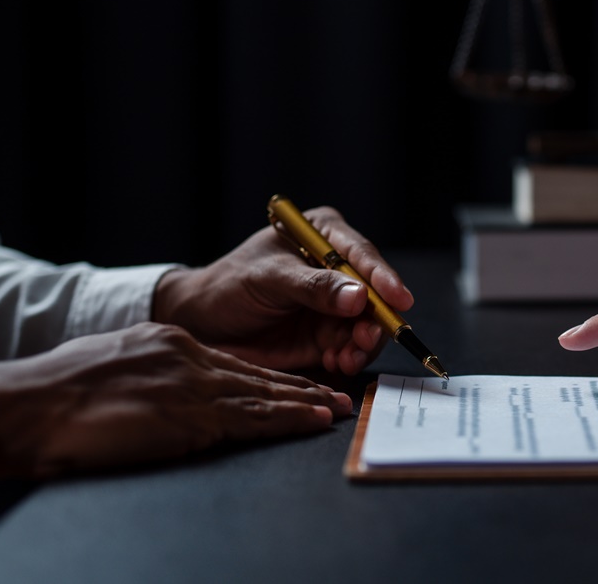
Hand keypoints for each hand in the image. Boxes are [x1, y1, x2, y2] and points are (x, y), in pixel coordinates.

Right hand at [0, 323, 352, 484]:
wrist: (30, 407)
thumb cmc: (56, 397)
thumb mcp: (112, 368)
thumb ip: (148, 375)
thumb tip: (162, 394)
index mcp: (168, 343)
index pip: (233, 362)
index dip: (271, 376)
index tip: (299, 384)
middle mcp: (187, 357)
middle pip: (257, 374)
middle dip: (301, 387)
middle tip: (338, 395)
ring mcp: (191, 385)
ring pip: (264, 394)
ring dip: (306, 403)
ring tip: (338, 408)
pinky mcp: (189, 415)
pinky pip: (252, 417)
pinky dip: (289, 418)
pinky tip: (314, 420)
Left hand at [153, 206, 413, 374]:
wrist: (200, 323)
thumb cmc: (228, 286)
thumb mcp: (268, 279)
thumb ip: (313, 287)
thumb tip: (359, 297)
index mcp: (323, 236)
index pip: (361, 254)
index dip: (382, 277)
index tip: (397, 298)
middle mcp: (335, 269)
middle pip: (373, 292)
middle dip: (375, 318)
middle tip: (366, 337)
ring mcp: (333, 305)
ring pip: (365, 324)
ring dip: (362, 343)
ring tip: (347, 357)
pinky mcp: (325, 336)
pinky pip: (349, 348)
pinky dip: (348, 358)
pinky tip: (337, 363)